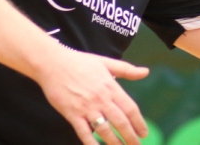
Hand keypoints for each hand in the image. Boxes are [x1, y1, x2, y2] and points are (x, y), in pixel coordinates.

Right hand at [35, 45, 149, 144]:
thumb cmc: (80, 62)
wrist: (53, 64)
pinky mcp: (72, 114)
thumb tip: (146, 72)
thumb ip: (127, 69)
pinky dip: (92, 144)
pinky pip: (84, 133)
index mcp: (110, 86)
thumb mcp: (105, 62)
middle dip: (130, 137)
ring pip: (104, 130)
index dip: (139, 122)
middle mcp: (101, 99)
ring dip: (115, 143)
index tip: (143, 133)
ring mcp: (86, 108)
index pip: (130, 108)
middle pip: (120, 122)